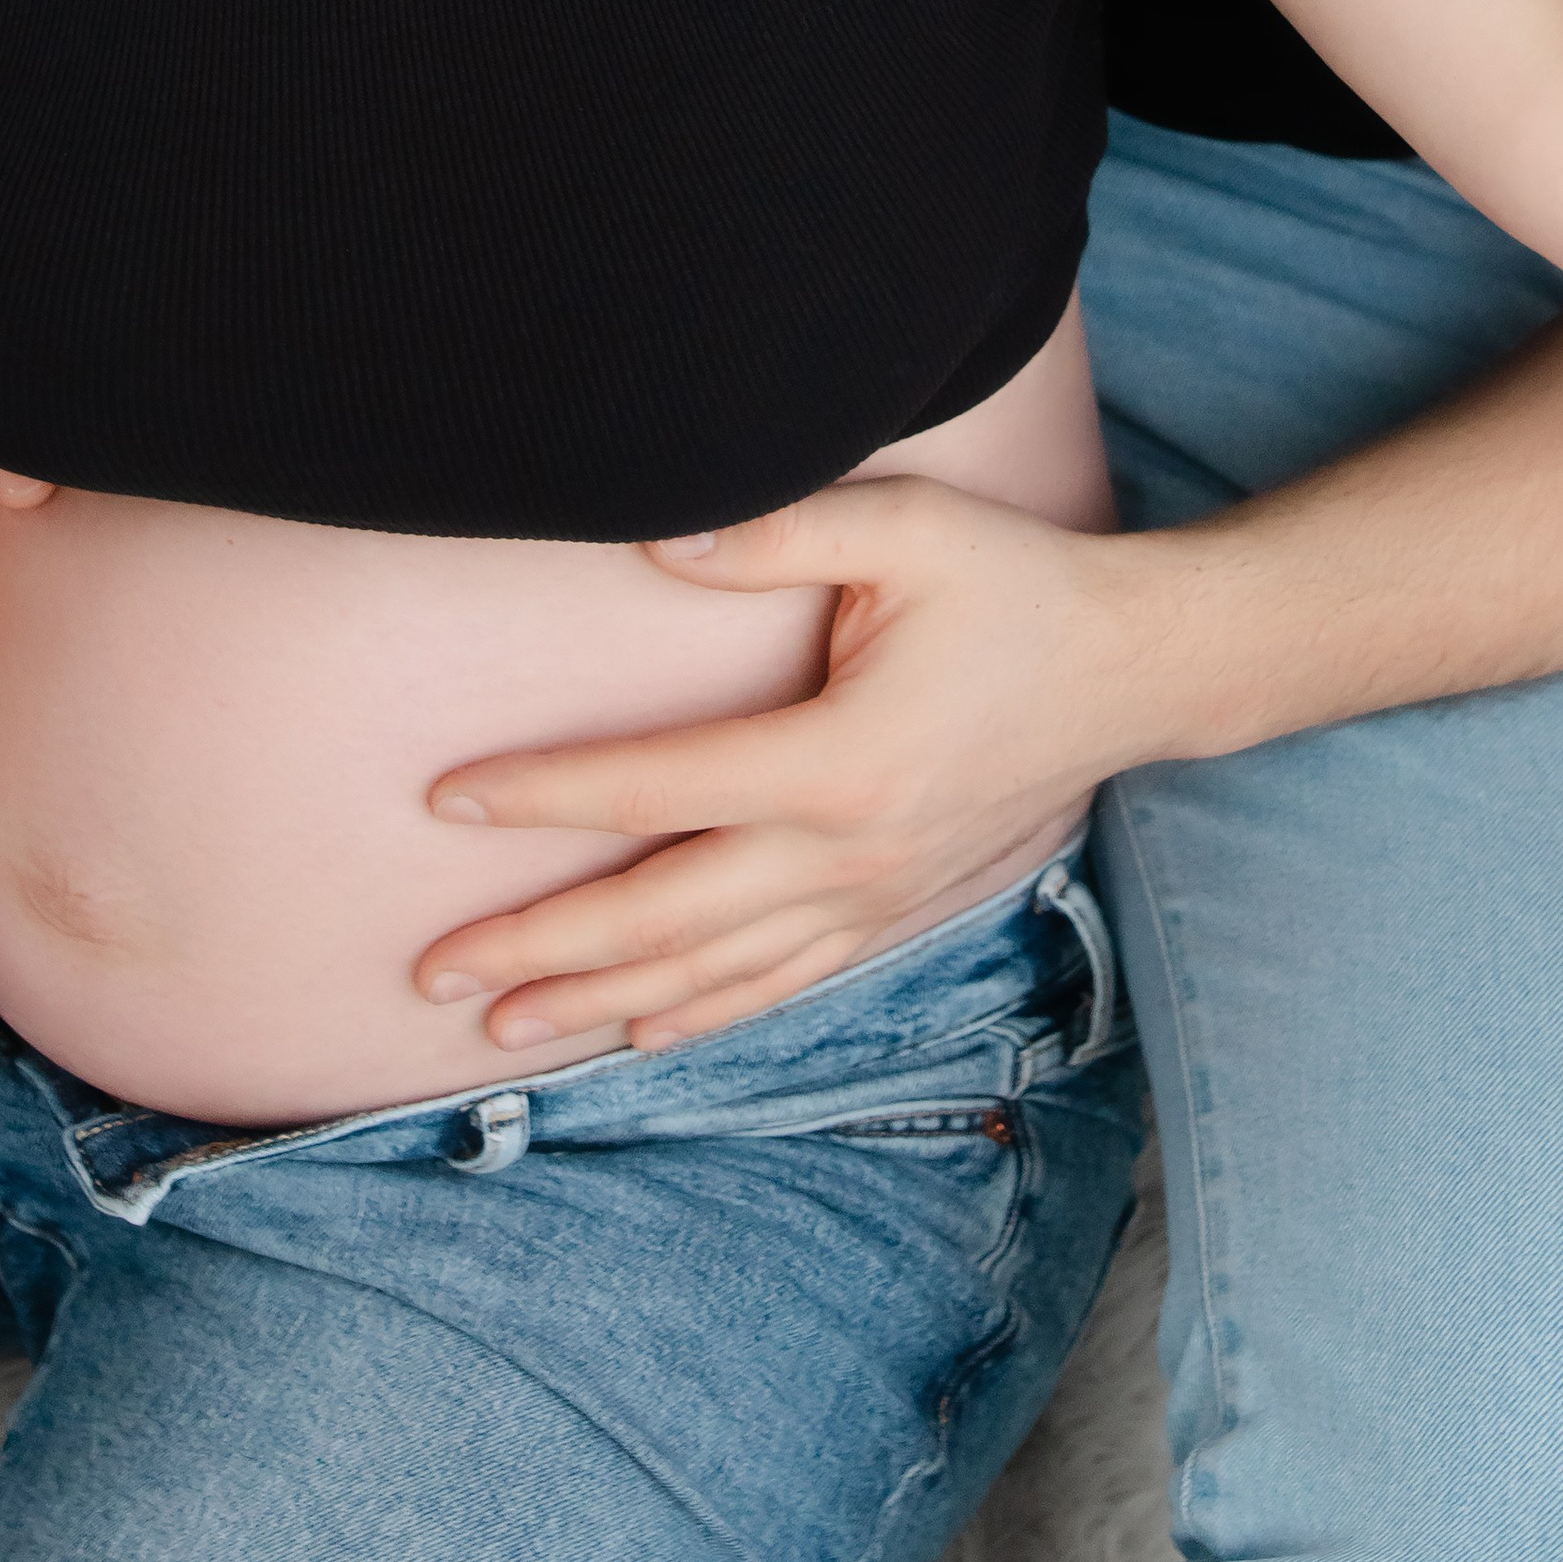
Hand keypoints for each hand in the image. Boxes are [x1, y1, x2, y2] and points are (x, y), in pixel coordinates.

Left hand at [415, 477, 1179, 1052]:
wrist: (1134, 670)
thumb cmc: (1016, 586)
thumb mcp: (909, 530)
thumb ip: (777, 530)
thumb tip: (650, 541)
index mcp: (838, 761)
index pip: (655, 788)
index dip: (544, 793)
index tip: (445, 798)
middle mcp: (846, 853)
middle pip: (660, 914)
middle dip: (538, 946)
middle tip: (428, 969)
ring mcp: (871, 897)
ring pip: (709, 970)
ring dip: (596, 1001)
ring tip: (493, 1031)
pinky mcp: (892, 910)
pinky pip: (778, 981)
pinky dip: (699, 1013)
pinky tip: (636, 1031)